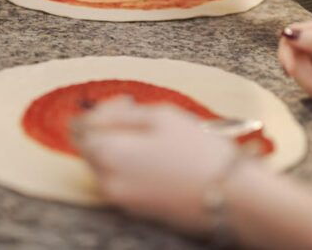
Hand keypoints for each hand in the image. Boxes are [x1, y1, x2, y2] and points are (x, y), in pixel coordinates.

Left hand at [75, 97, 237, 233]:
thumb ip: (122, 113)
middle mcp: (107, 180)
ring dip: (118, 146)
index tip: (125, 102)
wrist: (231, 196)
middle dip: (107, 128)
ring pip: (104, 165)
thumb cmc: (198, 150)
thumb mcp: (161, 116)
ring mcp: (121, 199)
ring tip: (150, 135)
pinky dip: (129, 165)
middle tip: (136, 114)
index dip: (101, 110)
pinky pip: (121, 180)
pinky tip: (155, 156)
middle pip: (90, 147)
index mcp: (107, 153)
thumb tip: (100, 113)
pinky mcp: (137, 210)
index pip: (81, 127)